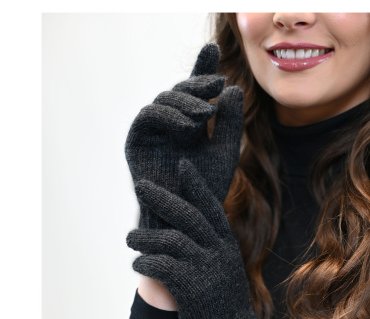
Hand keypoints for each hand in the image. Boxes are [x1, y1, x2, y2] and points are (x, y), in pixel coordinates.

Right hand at [124, 43, 243, 230]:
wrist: (184, 218)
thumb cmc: (204, 190)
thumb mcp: (224, 153)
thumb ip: (229, 123)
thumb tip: (232, 88)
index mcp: (191, 125)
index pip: (196, 93)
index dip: (202, 70)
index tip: (214, 49)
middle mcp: (171, 125)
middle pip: (180, 91)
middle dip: (198, 84)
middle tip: (217, 84)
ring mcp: (153, 131)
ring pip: (164, 99)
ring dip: (185, 100)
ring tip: (205, 111)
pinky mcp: (137, 140)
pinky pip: (148, 116)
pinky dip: (167, 114)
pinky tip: (187, 122)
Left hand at [127, 160, 283, 318]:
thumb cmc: (224, 314)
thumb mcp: (222, 277)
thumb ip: (207, 255)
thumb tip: (180, 237)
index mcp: (228, 248)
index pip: (211, 208)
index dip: (196, 186)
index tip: (183, 167)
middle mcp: (220, 253)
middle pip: (187, 215)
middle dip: (163, 198)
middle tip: (141, 186)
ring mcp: (207, 270)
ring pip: (170, 239)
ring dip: (145, 236)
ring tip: (130, 238)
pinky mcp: (193, 289)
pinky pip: (161, 265)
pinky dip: (145, 263)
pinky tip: (137, 265)